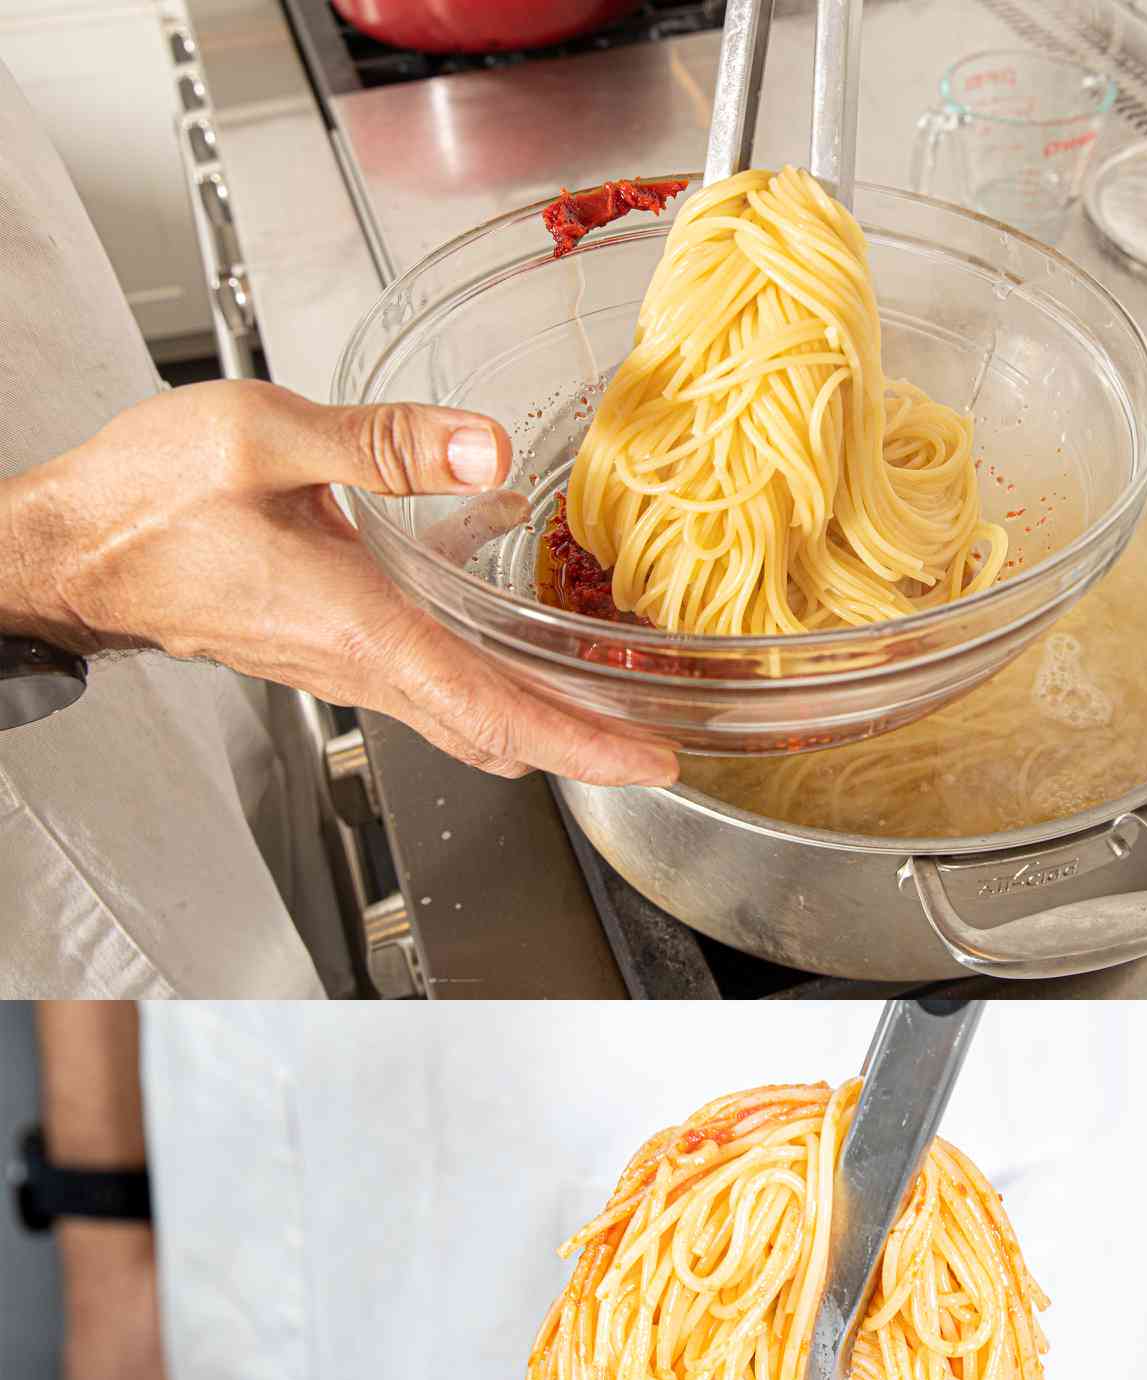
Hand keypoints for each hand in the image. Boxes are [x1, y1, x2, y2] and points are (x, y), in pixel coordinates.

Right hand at [0, 380, 676, 785]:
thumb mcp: (265, 437)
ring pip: (464, 710)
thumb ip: (384, 443)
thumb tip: (487, 449)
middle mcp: (362, 663)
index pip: (497, 711)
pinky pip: (425, 672)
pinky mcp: (327, 644)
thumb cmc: (145, 502)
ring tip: (607, 685)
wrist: (75, 550)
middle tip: (654, 735)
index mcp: (362, 627)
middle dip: (581, 741)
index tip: (651, 758)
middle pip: (496, 728)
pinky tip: (500, 577)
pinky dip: (481, 660)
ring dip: (538, 708)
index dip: (584, 742)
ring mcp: (344, 663)